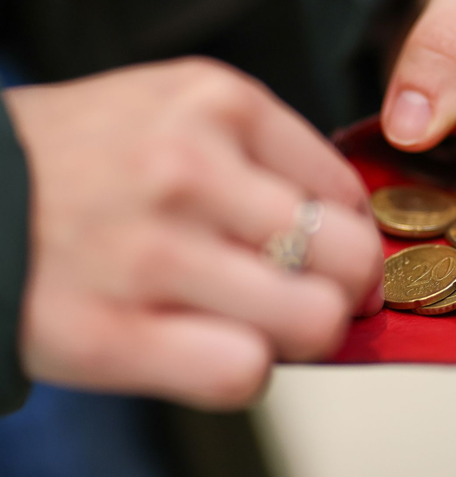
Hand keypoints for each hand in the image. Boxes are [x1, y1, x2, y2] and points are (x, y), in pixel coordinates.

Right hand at [3, 57, 382, 409]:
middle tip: (311, 292)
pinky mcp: (108, 333)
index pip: (345, 192)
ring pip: (311, 321)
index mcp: (219, 102)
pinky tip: (207, 347)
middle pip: (348, 257)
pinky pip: (241, 373)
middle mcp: (189, 168)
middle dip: (342, 287)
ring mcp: (151, 251)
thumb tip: (348, 231)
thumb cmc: (87, 157)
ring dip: (295, 333)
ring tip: (254, 319)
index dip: (347, 233)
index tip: (326, 252)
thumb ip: (265, 157)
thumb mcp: (177, 109)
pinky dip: (240, 370)